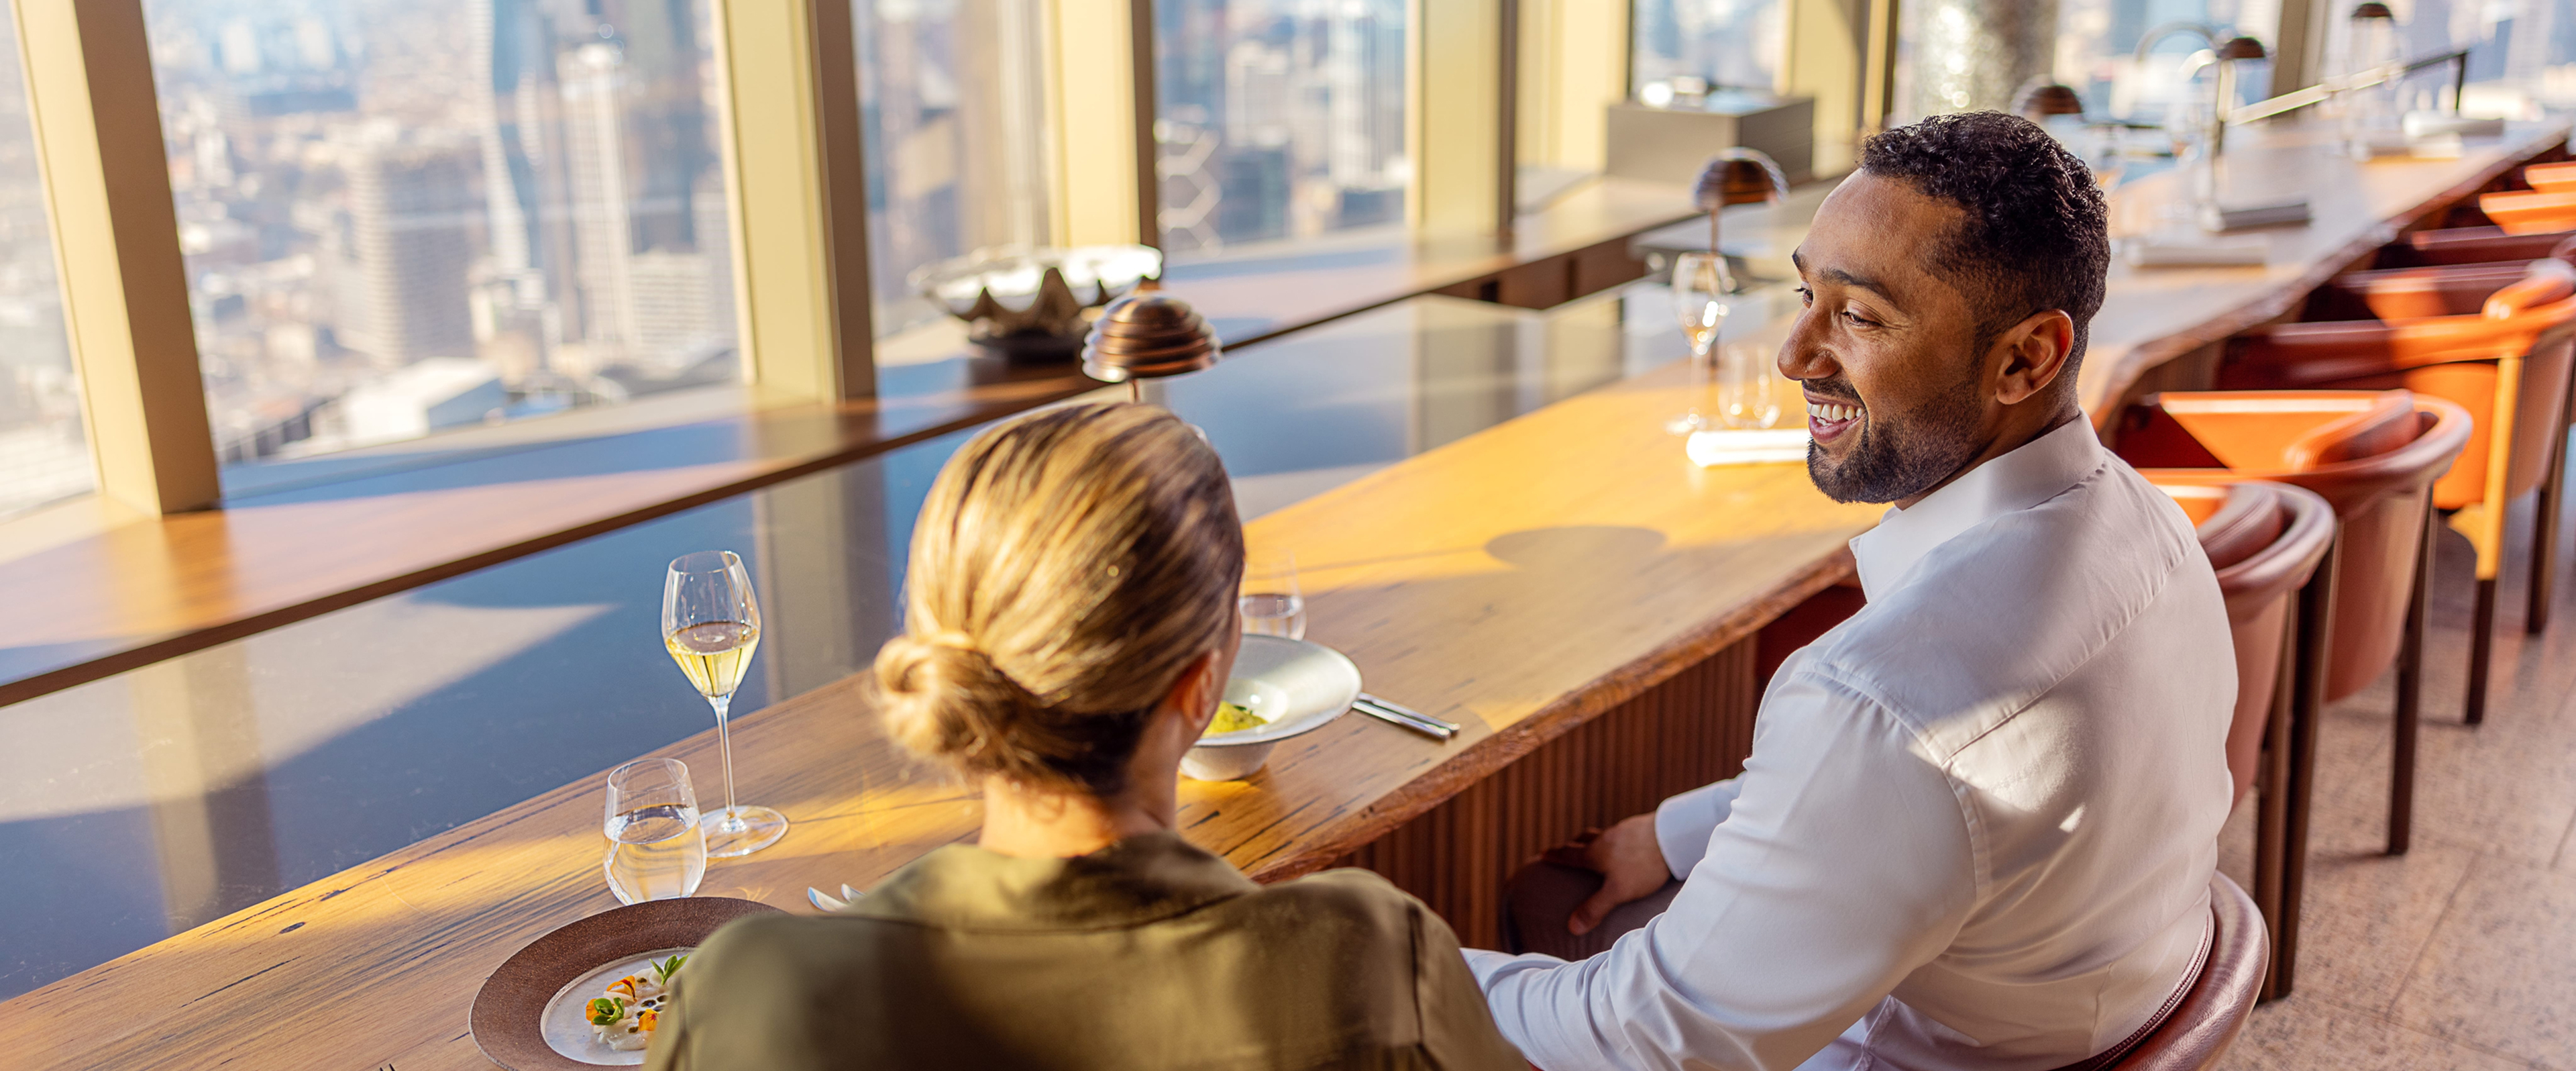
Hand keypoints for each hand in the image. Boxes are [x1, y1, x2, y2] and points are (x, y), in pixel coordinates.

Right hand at [1539, 812, 1670, 935]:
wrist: (1670, 836)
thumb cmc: (1642, 865)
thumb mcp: (1618, 892)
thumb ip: (1596, 909)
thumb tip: (1572, 927)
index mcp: (1595, 853)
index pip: (1569, 855)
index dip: (1555, 856)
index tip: (1543, 854)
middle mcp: (1605, 839)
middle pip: (1583, 840)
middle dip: (1571, 845)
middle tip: (1563, 848)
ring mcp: (1623, 831)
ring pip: (1602, 835)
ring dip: (1593, 840)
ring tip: (1592, 845)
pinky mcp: (1639, 827)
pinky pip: (1621, 832)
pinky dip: (1615, 839)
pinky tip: (1624, 844)